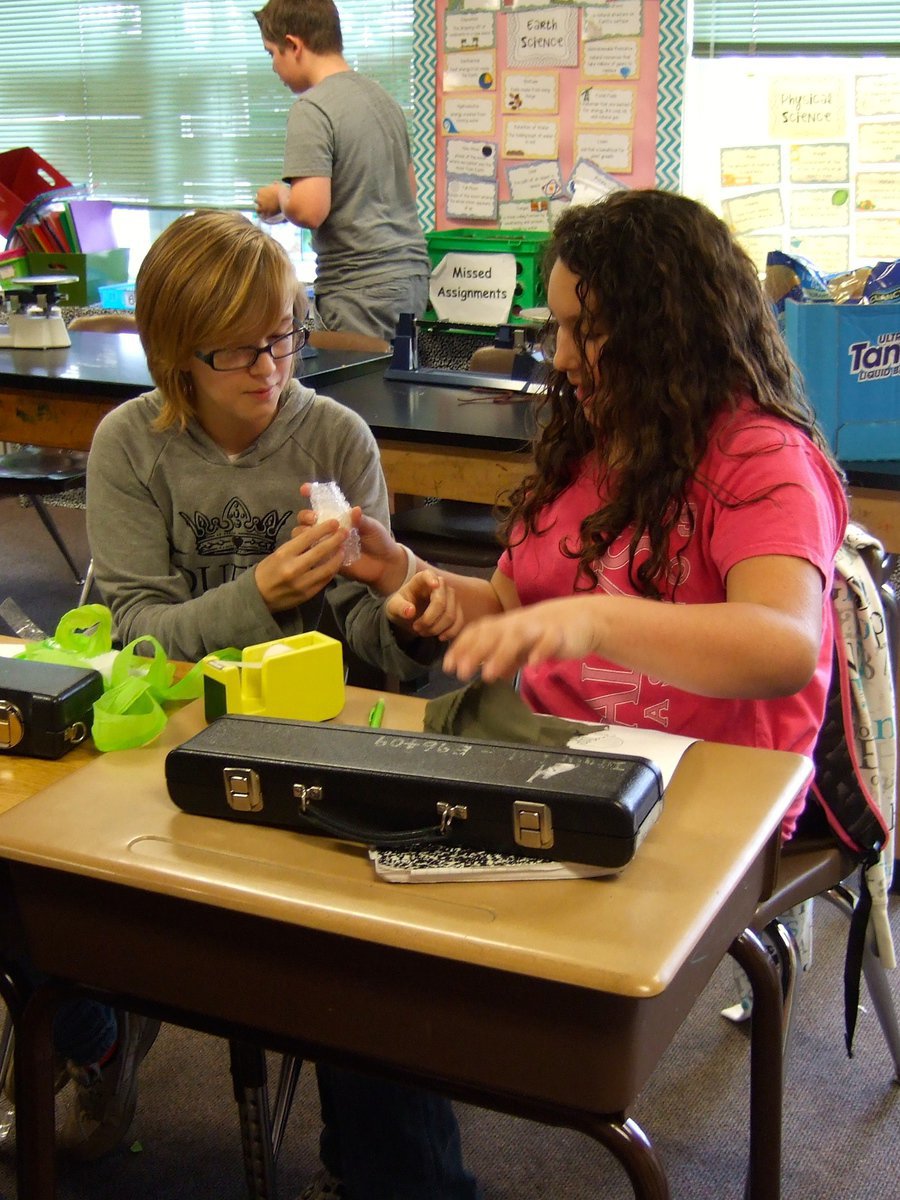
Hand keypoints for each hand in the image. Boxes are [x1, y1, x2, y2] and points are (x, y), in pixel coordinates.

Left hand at [255, 183, 283, 219]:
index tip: (266, 197)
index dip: (262, 195)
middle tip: (265, 204)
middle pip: (256, 201)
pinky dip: (264, 217)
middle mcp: (259, 198)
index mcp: (260, 191)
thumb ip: (275, 184)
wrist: (284, 199)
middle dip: (260, 202)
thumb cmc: (282, 191)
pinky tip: (266, 217)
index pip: (258, 193)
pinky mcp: (265, 213)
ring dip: (260, 210)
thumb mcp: (278, 184)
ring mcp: (261, 206)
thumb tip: (275, 183)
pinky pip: (262, 216)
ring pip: (258, 209)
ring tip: (264, 212)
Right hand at [255, 518, 345, 611]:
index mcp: (283, 554)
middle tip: (345, 532)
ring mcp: (302, 583)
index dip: (323, 528)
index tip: (334, 522)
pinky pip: (324, 580)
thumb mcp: (277, 554)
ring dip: (338, 557)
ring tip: (344, 549)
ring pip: (327, 568)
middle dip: (335, 540)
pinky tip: (336, 564)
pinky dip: (332, 571)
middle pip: (320, 551)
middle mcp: (293, 568)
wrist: (258, 597)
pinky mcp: (307, 594)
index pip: (307, 537)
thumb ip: (296, 547)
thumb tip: (316, 536)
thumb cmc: (267, 571)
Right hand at [296, 485, 412, 591]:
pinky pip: (314, 556)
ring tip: (317, 535)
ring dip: (307, 533)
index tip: (304, 489)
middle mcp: (328, 530)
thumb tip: (354, 510)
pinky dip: (314, 551)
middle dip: (305, 516)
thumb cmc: (379, 541)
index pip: (320, 504)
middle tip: (314, 518)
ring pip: (304, 538)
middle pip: (305, 520)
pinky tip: (322, 551)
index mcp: (338, 517)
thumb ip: (361, 519)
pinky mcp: (326, 561)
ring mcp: (326, 545)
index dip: (310, 494)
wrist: (385, 564)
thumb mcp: (372, 527)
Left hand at [386, 572, 463, 640]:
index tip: (434, 585)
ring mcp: (451, 597)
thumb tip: (410, 611)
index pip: (428, 575)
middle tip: (416, 628)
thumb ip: (400, 608)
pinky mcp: (457, 610)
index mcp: (421, 579)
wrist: (409, 617)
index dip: (432, 579)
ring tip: (423, 632)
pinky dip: (450, 633)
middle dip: (429, 620)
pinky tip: (440, 637)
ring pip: (450, 615)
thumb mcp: (393, 607)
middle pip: (441, 603)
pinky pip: (459, 622)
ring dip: (436, 628)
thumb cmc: (401, 607)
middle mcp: (440, 584)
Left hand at [443, 597, 600, 681]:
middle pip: (492, 633)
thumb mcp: (522, 646)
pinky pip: (548, 641)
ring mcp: (538, 627)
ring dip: (501, 654)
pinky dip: (539, 651)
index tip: (448, 666)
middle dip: (475, 652)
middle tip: (461, 672)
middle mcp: (518, 624)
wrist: (584, 619)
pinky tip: (532, 665)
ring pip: (516, 637)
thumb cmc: (547, 633)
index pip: (478, 631)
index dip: (462, 646)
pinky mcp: (559, 634)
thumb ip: (506, 658)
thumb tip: (486, 672)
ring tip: (489, 674)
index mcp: (506, 626)